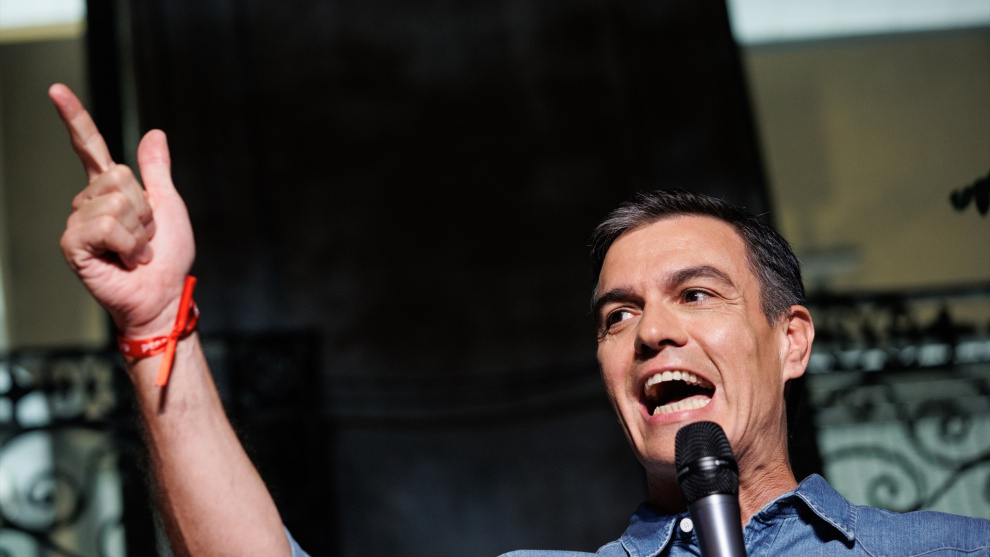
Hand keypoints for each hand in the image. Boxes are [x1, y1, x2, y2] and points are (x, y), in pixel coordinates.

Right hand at [50, 84, 195, 337]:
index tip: (56, 90)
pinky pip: (103, 225)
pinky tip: (126, 260)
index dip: (74, 118)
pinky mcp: (72, 245)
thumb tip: (155, 133)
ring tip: (138, 252)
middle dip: (145, 208)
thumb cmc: (168, 257)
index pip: (89, 147)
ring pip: (114, 201)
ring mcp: (78, 223)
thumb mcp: (170, 206)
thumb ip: (157, 171)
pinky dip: (127, 243)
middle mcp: (89, 203)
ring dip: (139, 231)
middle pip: (118, 176)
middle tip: (147, 237)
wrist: (165, 294)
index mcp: (111, 191)